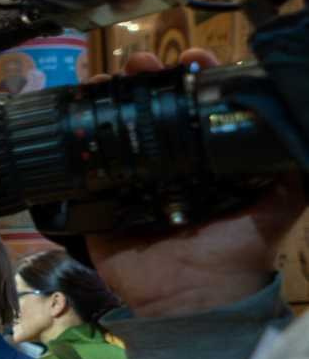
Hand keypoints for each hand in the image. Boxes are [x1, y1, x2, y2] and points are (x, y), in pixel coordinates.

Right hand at [88, 46, 305, 316]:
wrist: (194, 299)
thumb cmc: (238, 253)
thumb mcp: (279, 204)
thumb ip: (290, 171)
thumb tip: (298, 124)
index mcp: (205, 161)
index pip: (196, 108)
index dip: (192, 79)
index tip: (189, 59)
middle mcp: (166, 166)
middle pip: (149, 110)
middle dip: (143, 80)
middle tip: (137, 64)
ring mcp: (128, 183)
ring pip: (113, 130)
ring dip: (106, 100)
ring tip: (103, 79)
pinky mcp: (97, 205)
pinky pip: (81, 170)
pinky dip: (73, 142)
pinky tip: (73, 116)